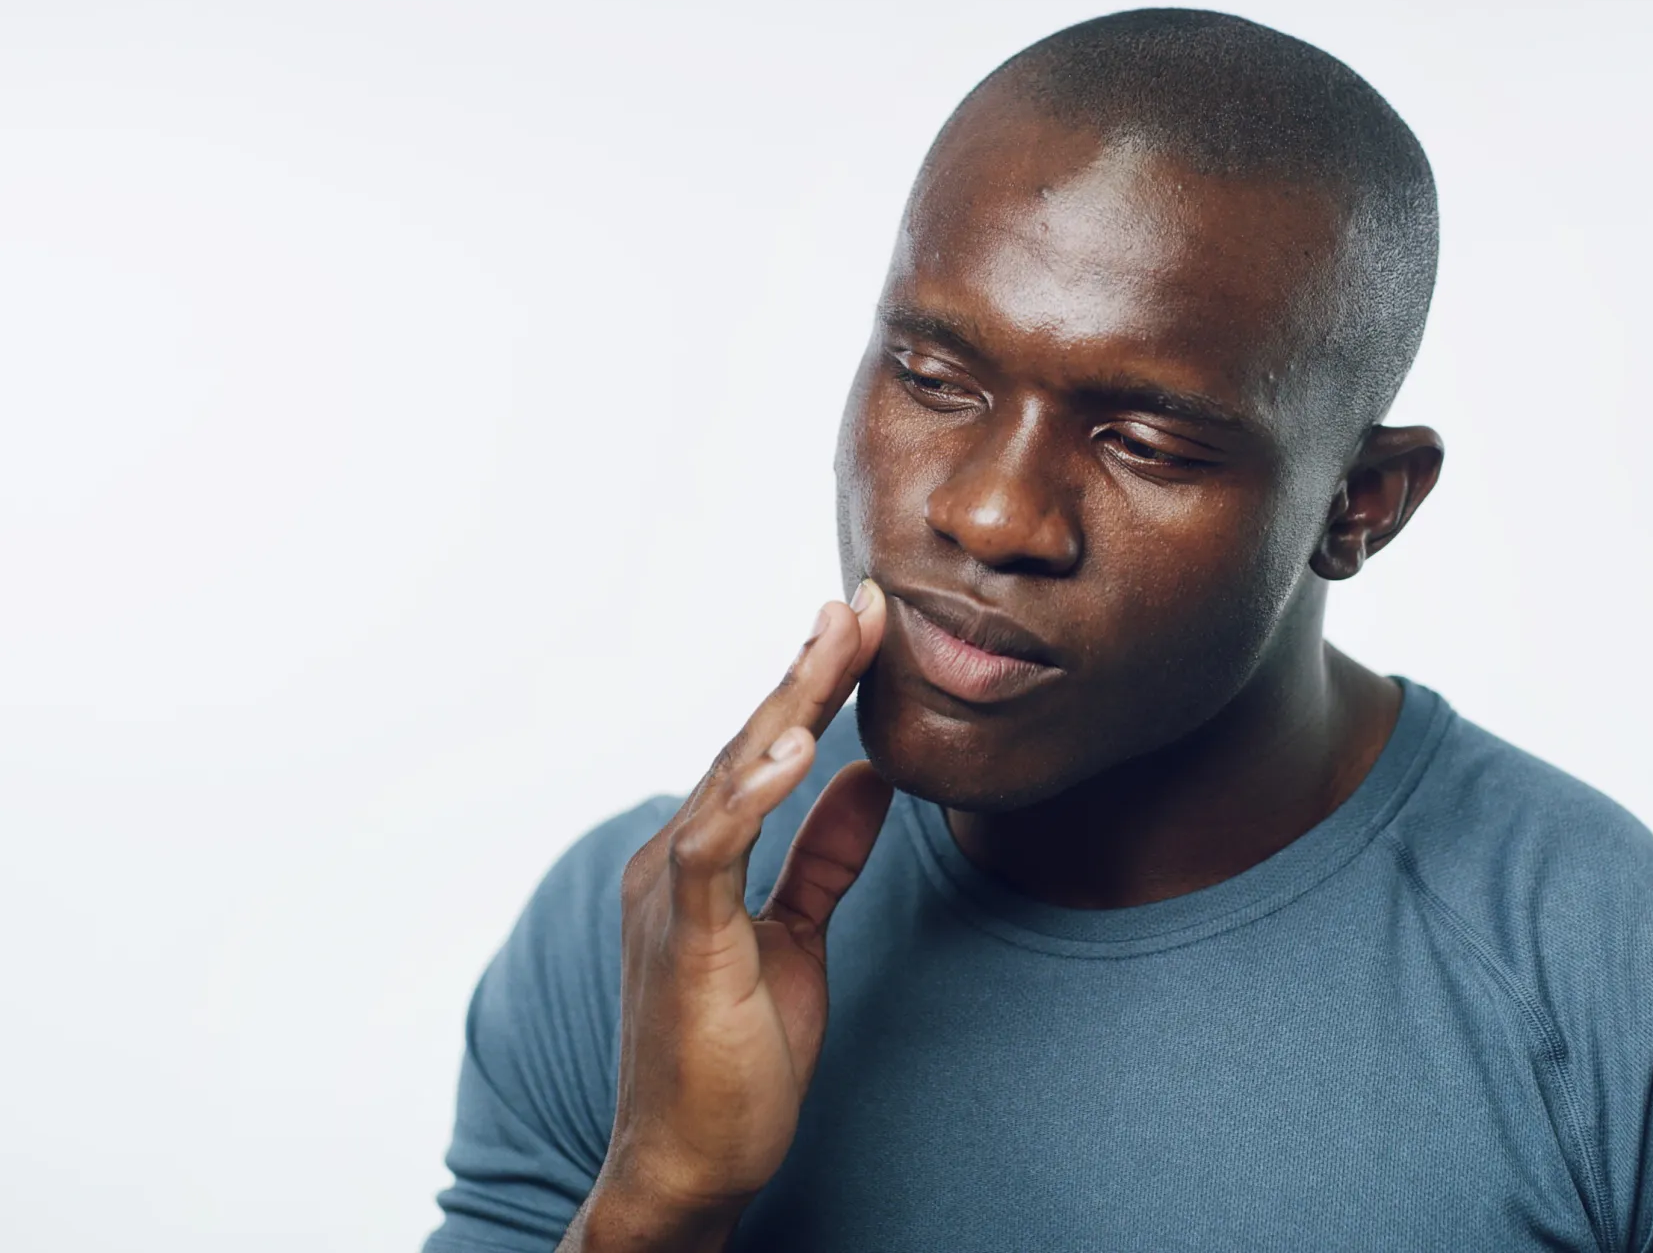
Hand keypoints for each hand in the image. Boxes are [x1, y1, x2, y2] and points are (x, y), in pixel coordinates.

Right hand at [566, 582, 892, 1252]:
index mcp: (700, 857)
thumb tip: (865, 778)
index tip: (866, 627)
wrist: (688, 1165)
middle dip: (810, 669)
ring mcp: (670, 896)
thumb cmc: (733, 1057)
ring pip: (733, 776)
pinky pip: (715, 850)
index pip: (764, 751)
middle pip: (751, 743)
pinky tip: (798, 745)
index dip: (814, 686)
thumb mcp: (797, 938)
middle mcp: (674, 860)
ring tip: (841, 640)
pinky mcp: (682, 940)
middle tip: (864, 603)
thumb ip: (822, 858)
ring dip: (789, 703)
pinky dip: (754, 792)